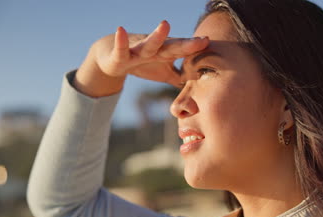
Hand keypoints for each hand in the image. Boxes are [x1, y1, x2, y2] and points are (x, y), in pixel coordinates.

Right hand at [74, 21, 208, 96]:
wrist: (112, 57)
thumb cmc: (143, 63)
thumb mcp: (164, 74)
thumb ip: (181, 78)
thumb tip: (199, 86)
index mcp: (166, 53)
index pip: (184, 51)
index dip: (196, 48)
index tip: (210, 43)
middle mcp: (154, 49)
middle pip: (172, 46)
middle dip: (187, 44)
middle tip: (202, 41)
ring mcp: (137, 50)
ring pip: (149, 44)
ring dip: (157, 35)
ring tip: (166, 24)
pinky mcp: (120, 55)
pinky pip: (121, 49)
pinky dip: (120, 41)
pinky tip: (120, 29)